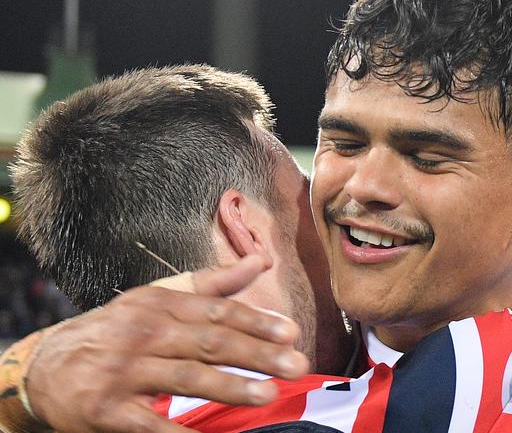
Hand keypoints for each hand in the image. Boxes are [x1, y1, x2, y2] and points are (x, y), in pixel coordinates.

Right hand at [26, 255, 308, 432]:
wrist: (47, 364)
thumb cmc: (117, 329)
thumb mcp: (159, 297)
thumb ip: (213, 283)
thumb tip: (260, 262)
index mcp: (161, 303)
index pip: (217, 310)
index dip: (256, 321)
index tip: (291, 332)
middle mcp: (144, 331)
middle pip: (210, 341)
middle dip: (256, 354)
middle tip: (297, 365)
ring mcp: (124, 370)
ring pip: (187, 376)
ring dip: (231, 386)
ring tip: (268, 394)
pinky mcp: (106, 407)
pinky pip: (150, 422)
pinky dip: (180, 430)